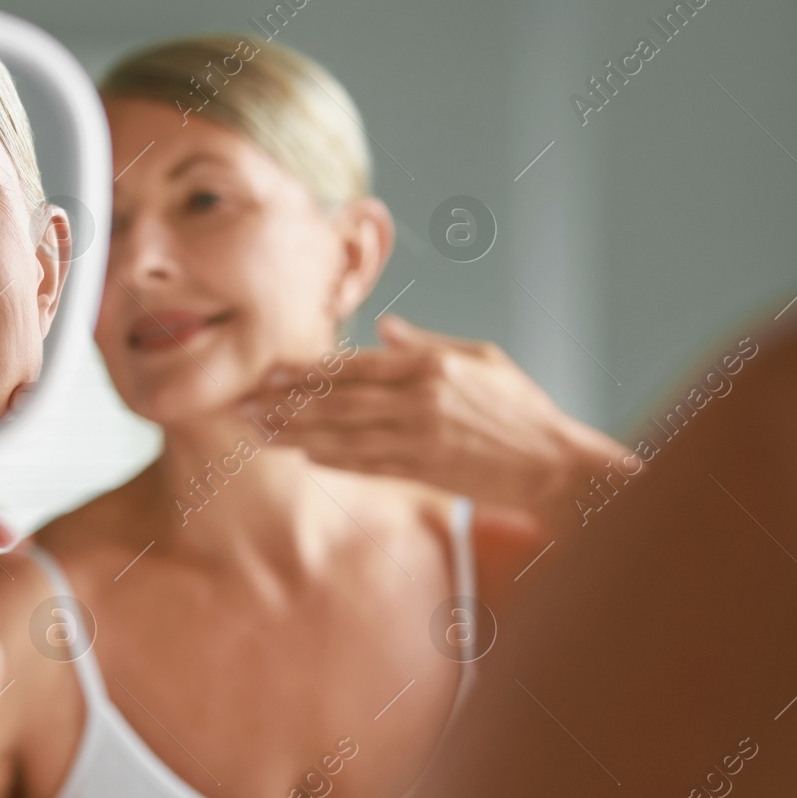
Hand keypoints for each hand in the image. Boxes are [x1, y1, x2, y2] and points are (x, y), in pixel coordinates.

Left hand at [241, 315, 628, 524]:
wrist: (552, 463)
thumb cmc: (521, 408)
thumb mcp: (481, 359)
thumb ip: (426, 343)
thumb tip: (383, 326)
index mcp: (431, 367)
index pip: (355, 366)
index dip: (308, 370)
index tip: (270, 370)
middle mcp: (419, 401)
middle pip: (338, 401)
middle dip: (286, 403)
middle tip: (244, 404)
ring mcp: (419, 439)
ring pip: (343, 435)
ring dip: (297, 434)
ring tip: (259, 432)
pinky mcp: (424, 470)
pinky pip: (367, 464)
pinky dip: (333, 460)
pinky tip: (304, 455)